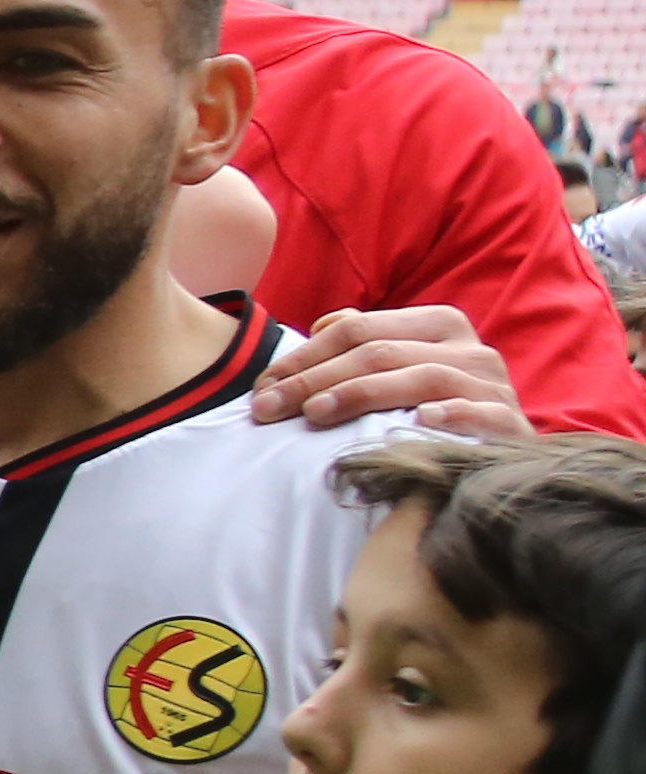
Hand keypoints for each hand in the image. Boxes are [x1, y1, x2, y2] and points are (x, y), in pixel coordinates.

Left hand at [257, 306, 525, 437]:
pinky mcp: (511, 422)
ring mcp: (492, 384)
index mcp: (437, 324)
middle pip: (379, 353)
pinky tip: (422, 421)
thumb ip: (366, 341)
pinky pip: (481, 412)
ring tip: (316, 412)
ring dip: (363, 394)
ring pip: (422, 378)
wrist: (501, 449)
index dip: (304, 356)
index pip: (357, 329)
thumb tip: (324, 324)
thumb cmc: (436, 406)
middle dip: (315, 379)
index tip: (261, 387)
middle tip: (268, 408)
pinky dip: (452, 414)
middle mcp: (469, 347)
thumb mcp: (401, 366)